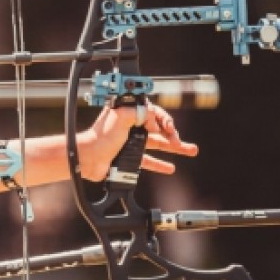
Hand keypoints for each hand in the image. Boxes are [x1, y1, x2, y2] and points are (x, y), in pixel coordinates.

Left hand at [78, 101, 197, 180]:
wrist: (88, 158)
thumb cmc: (100, 137)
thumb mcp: (122, 115)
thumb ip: (141, 112)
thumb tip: (152, 120)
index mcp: (127, 113)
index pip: (152, 112)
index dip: (162, 119)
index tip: (166, 129)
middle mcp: (129, 126)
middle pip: (157, 129)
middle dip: (174, 134)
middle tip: (183, 142)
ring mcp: (129, 142)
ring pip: (156, 144)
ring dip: (174, 147)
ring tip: (190, 150)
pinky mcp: (128, 157)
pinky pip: (147, 160)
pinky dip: (159, 164)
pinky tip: (170, 168)